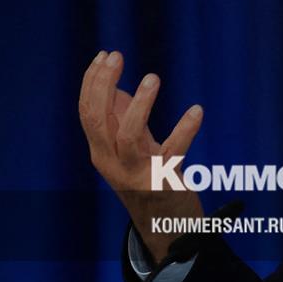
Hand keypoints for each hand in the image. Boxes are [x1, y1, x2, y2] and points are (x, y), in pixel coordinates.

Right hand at [78, 50, 204, 261]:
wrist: (166, 227)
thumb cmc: (148, 178)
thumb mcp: (131, 147)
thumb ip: (121, 117)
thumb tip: (113, 83)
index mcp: (100, 151)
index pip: (86, 112)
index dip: (91, 82)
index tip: (104, 54)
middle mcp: (112, 163)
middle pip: (97, 121)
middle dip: (102, 85)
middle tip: (117, 56)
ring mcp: (136, 174)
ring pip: (127, 137)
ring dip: (139, 105)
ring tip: (153, 78)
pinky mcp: (164, 182)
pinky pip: (173, 153)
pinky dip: (185, 130)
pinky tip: (197, 110)